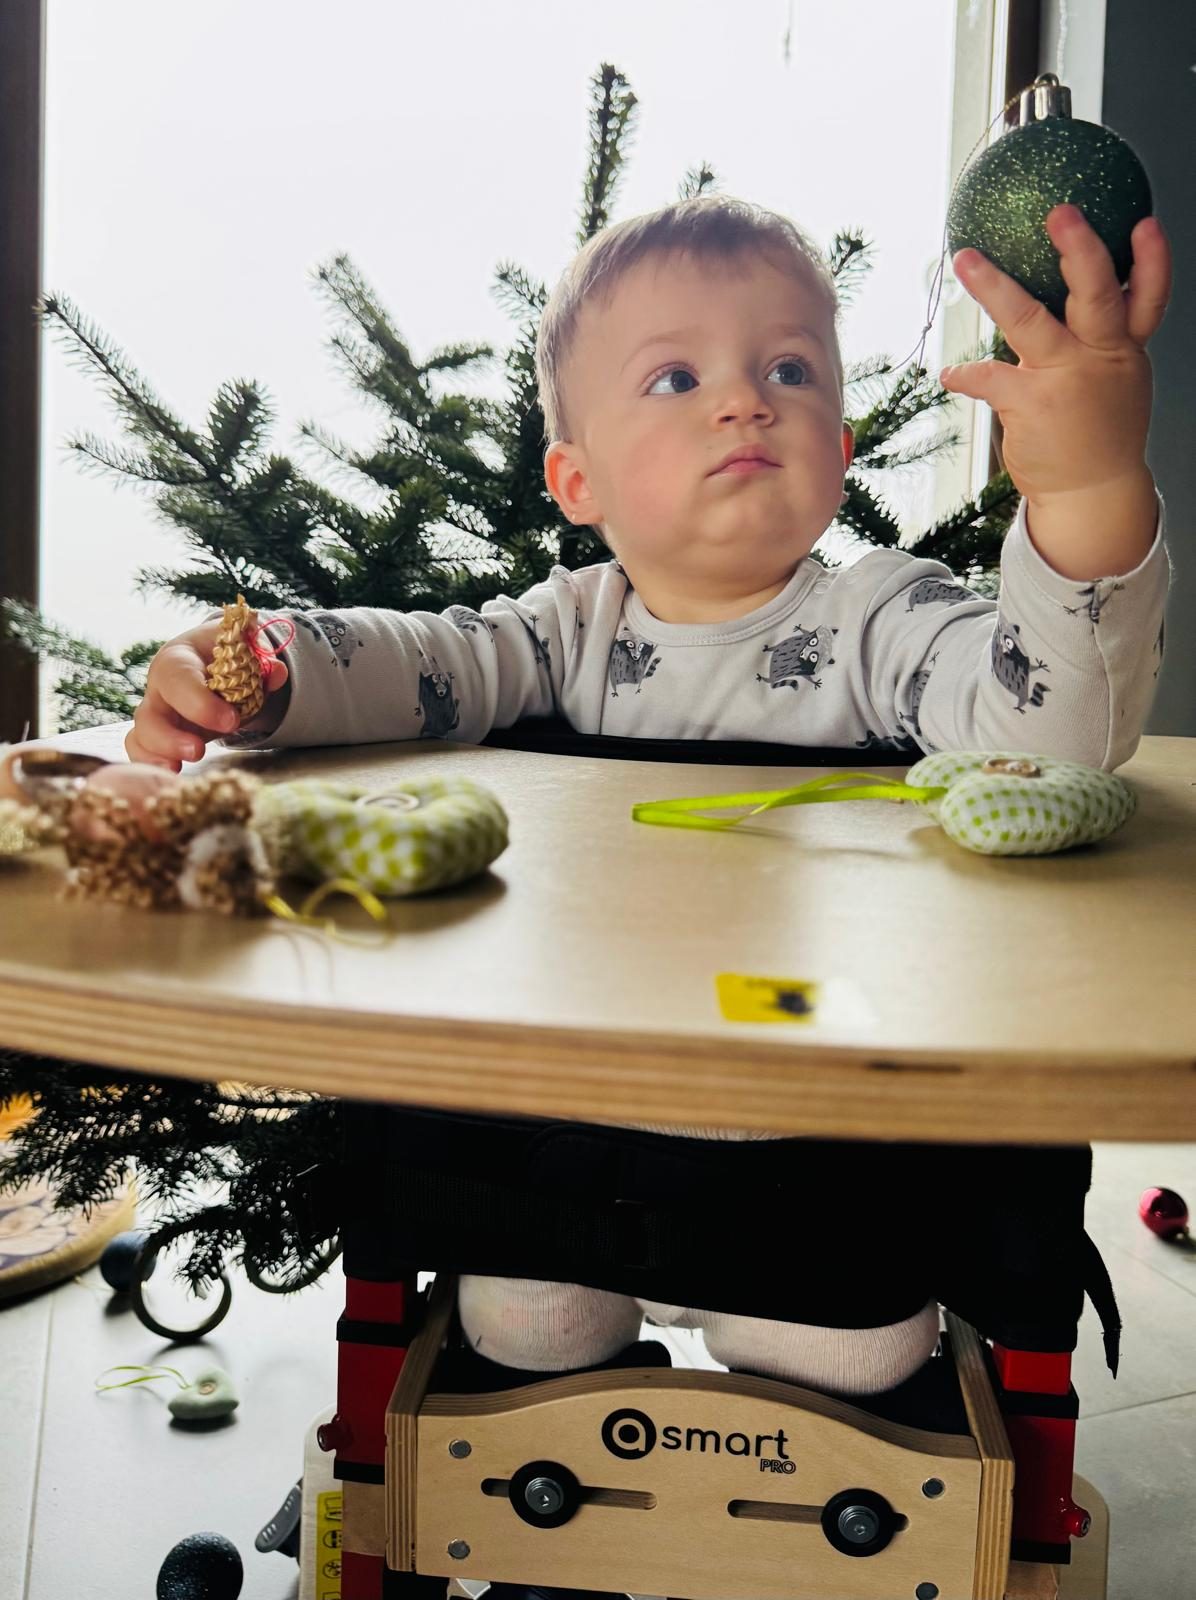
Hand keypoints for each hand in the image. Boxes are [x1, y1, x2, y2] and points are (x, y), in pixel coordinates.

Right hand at [126, 620, 289, 769]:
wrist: (217, 664)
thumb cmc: (228, 657)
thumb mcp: (244, 651)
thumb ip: (261, 662)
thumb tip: (278, 673)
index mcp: (179, 659)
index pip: (178, 677)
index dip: (199, 701)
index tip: (231, 721)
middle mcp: (159, 687)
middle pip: (150, 712)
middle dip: (170, 736)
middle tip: (199, 751)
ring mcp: (156, 714)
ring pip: (142, 735)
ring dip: (159, 755)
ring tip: (177, 770)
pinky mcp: (158, 736)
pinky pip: (143, 751)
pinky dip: (152, 765)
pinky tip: (170, 779)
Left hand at [940, 206, 1170, 502]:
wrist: (1090, 492)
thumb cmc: (1098, 429)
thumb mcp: (1116, 379)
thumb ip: (1100, 337)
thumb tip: (1073, 291)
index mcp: (1125, 348)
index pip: (1148, 296)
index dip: (1151, 260)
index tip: (1144, 221)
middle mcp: (1100, 357)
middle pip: (1096, 294)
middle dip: (1080, 250)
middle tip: (1061, 213)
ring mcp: (1066, 379)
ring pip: (1028, 322)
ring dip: (994, 288)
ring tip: (966, 260)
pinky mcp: (1031, 404)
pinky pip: (990, 377)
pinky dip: (965, 374)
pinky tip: (948, 373)